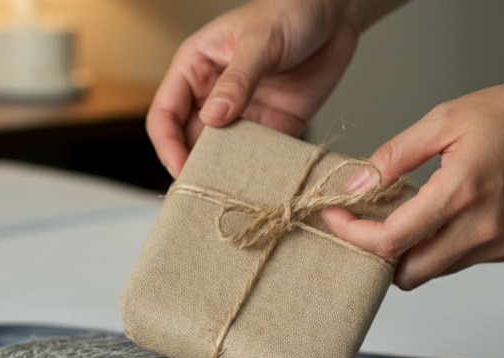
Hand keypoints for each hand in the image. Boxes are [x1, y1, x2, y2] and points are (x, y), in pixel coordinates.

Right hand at [147, 0, 363, 177]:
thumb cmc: (290, 10)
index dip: (167, 144)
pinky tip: (262, 182)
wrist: (337, 14)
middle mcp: (213, 94)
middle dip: (193, 165)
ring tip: (231, 192)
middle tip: (203, 190)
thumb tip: (213, 118)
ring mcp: (242, 112)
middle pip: (189, 140)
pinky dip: (258, 170)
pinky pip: (258, 155)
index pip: (166, 113)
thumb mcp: (260, 41)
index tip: (180, 168)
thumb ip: (237, 80)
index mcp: (195, 69)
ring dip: (225, 172)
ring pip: (221, 153)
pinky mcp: (273, 125)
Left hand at [321, 77, 503, 289]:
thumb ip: (395, 156)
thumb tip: (356, 185)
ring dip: (407, 252)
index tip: (334, 217)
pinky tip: (435, 215)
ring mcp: (497, 244)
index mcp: (461, 194)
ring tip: (401, 213)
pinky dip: (435, 246)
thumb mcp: (445, 119)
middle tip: (363, 223)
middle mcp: (481, 229)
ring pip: (431, 271)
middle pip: (406, 274)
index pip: (389, 241)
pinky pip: (456, 261)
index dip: (352, 234)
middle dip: (377, 254)